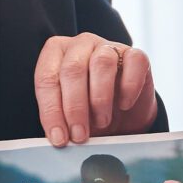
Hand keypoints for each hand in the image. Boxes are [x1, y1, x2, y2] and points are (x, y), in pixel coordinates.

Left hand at [33, 33, 156, 145]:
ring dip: (100, 99)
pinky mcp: (136, 55)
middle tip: (79, 135)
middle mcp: (81, 44)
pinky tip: (124, 105)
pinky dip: (129, 87)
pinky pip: (133, 63)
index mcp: (56, 54)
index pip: (47, 78)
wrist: (124, 113)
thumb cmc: (90, 111)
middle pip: (72, 69)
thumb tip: (57, 138)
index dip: (51, 111)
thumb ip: (60, 121)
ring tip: (102, 122)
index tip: (59, 137)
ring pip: (102, 63)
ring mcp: (109, 47)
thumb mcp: (70, 116)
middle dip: (74, 107)